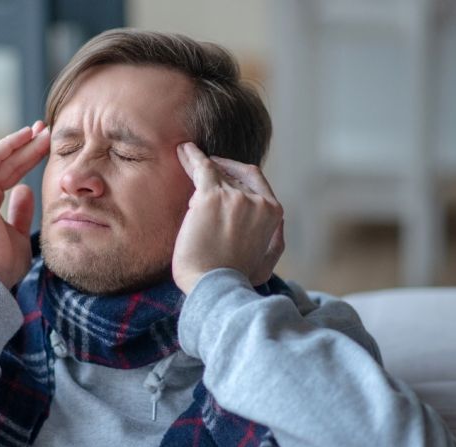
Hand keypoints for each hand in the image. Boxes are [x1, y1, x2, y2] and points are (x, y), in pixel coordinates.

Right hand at [0, 121, 50, 287]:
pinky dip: (11, 145)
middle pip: (4, 163)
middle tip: (48, 130)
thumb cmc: (3, 263)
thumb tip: (26, 189)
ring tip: (46, 131)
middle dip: (27, 146)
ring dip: (23, 143)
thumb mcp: (17, 233)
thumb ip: (20, 211)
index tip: (46, 146)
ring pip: (1, 158)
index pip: (7, 174)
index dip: (27, 159)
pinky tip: (29, 135)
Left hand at [172, 142, 284, 294]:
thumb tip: (272, 226)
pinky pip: (201, 169)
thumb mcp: (266, 262)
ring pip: (215, 173)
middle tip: (199, 164)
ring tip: (183, 153)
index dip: (237, 174)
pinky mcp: (210, 198)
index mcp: (273, 213)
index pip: (255, 182)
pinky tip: (182, 150)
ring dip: (198, 162)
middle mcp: (257, 200)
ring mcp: (234, 197)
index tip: (223, 171)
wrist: (214, 287)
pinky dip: (191, 157)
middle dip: (216, 171)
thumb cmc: (234, 280)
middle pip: (233, 176)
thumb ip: (272, 239)